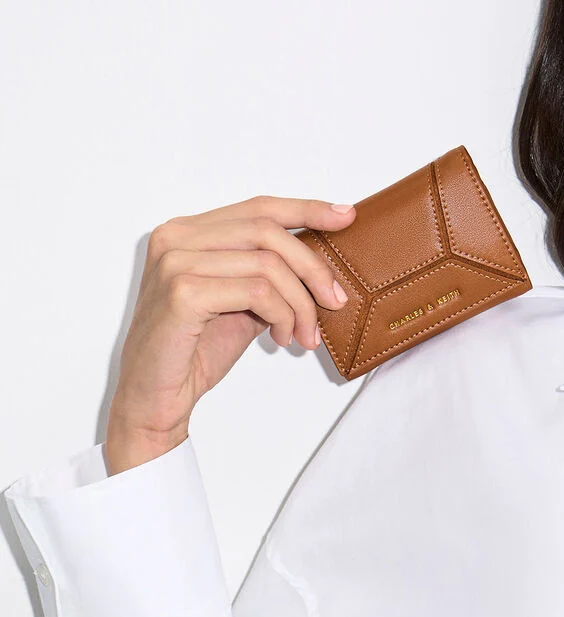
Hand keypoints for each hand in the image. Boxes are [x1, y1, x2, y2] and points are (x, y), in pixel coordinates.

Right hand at [105, 195, 355, 468]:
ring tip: (302, 336)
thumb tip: (318, 266)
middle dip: (312, 268)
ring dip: (299, 304)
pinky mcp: (182, 292)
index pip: (257, 208)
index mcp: (186, 233)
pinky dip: (282, 315)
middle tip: (335, 302)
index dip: (306, 209)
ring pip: (267, 264)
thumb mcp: (239, 305)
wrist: (155, 400)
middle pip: (267, 230)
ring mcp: (175, 262)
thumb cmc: (193, 354)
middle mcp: (175, 238)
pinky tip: (281, 339)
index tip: (345, 216)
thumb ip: (266, 277)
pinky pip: (257, 291)